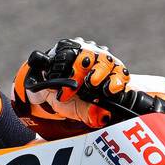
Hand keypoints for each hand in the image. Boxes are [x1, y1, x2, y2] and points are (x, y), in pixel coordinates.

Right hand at [20, 38, 137, 127]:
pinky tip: (61, 77)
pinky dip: (66, 65)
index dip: (118, 79)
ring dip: (81, 69)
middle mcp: (98, 60)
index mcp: (108, 75)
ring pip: (89, 53)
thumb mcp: (78, 110)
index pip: (120, 73)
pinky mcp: (68, 47)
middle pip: (107, 59)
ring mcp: (84, 51)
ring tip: (72, 85)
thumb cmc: (67, 99)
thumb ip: (91, 114)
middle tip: (91, 83)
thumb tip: (104, 117)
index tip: (111, 89)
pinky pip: (70, 52)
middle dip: (100, 72)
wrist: (44, 91)